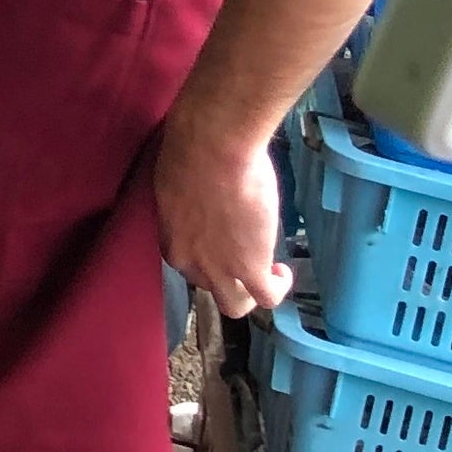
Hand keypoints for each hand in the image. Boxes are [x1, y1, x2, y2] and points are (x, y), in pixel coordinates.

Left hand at [155, 111, 292, 319]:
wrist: (212, 147)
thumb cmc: (192, 151)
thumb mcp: (180, 181)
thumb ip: (190, 199)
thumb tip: (205, 195)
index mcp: (169, 236)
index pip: (185, 261)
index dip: (204, 255)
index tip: (220, 242)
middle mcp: (188, 259)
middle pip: (205, 284)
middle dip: (224, 276)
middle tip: (243, 259)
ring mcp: (218, 268)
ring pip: (232, 304)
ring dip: (248, 294)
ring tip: (266, 276)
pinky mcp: (249, 268)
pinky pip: (266, 296)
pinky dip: (277, 289)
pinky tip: (282, 272)